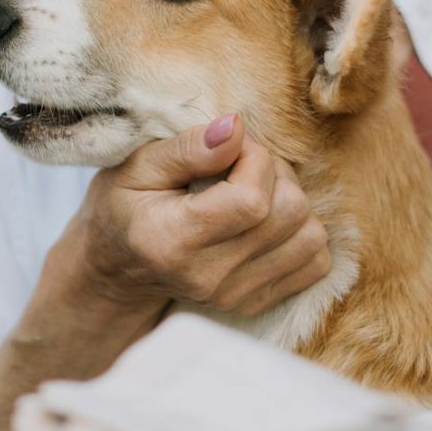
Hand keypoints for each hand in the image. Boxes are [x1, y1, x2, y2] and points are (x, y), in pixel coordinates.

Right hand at [58, 113, 331, 316]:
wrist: (116, 268)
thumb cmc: (125, 205)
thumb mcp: (139, 165)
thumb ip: (188, 147)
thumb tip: (236, 128)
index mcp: (172, 239)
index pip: (252, 200)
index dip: (256, 158)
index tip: (233, 145)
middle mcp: (207, 276)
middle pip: (289, 215)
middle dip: (277, 173)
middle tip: (243, 163)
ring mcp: (234, 296)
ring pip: (311, 237)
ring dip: (292, 200)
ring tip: (256, 189)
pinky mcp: (254, 302)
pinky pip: (315, 262)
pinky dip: (302, 231)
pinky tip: (267, 218)